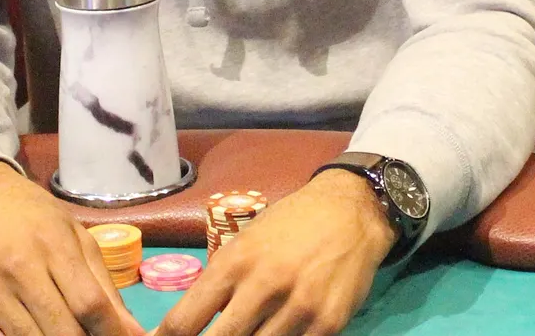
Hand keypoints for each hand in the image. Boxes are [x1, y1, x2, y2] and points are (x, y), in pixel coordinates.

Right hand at [0, 159, 145, 335]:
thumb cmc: (31, 216)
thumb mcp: (74, 235)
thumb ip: (104, 284)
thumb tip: (133, 331)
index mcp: (53, 245)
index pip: (90, 304)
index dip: (111, 331)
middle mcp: (20, 269)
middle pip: (64, 331)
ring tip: (64, 333)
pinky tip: (32, 335)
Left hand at [152, 170, 396, 335]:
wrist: (350, 211)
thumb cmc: (289, 224)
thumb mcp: (245, 243)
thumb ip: (222, 283)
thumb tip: (191, 322)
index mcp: (233, 263)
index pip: (185, 320)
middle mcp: (262, 286)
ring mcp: (297, 308)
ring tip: (250, 330)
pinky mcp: (327, 324)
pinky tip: (279, 333)